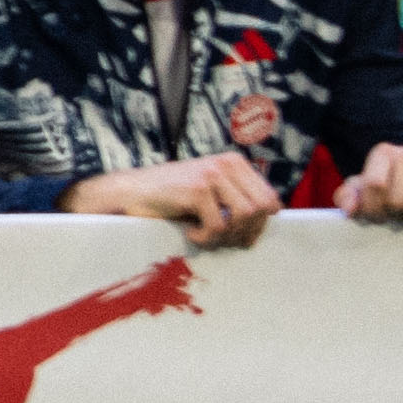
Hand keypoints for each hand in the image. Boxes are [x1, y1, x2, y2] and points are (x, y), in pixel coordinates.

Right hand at [73, 156, 275, 248]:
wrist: (132, 191)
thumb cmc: (171, 197)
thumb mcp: (212, 193)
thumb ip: (237, 201)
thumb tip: (260, 232)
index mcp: (235, 163)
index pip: (270, 199)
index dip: (259, 224)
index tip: (239, 236)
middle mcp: (228, 163)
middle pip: (262, 209)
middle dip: (246, 232)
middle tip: (222, 240)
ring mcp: (213, 174)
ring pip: (244, 217)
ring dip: (226, 235)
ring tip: (206, 236)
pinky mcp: (197, 189)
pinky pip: (218, 226)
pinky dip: (206, 238)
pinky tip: (190, 233)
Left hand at [341, 142, 402, 228]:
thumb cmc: (386, 191)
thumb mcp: (360, 192)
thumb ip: (347, 197)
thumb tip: (351, 209)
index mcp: (384, 152)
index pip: (375, 185)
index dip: (372, 208)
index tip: (374, 214)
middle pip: (396, 199)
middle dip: (391, 214)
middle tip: (394, 213)